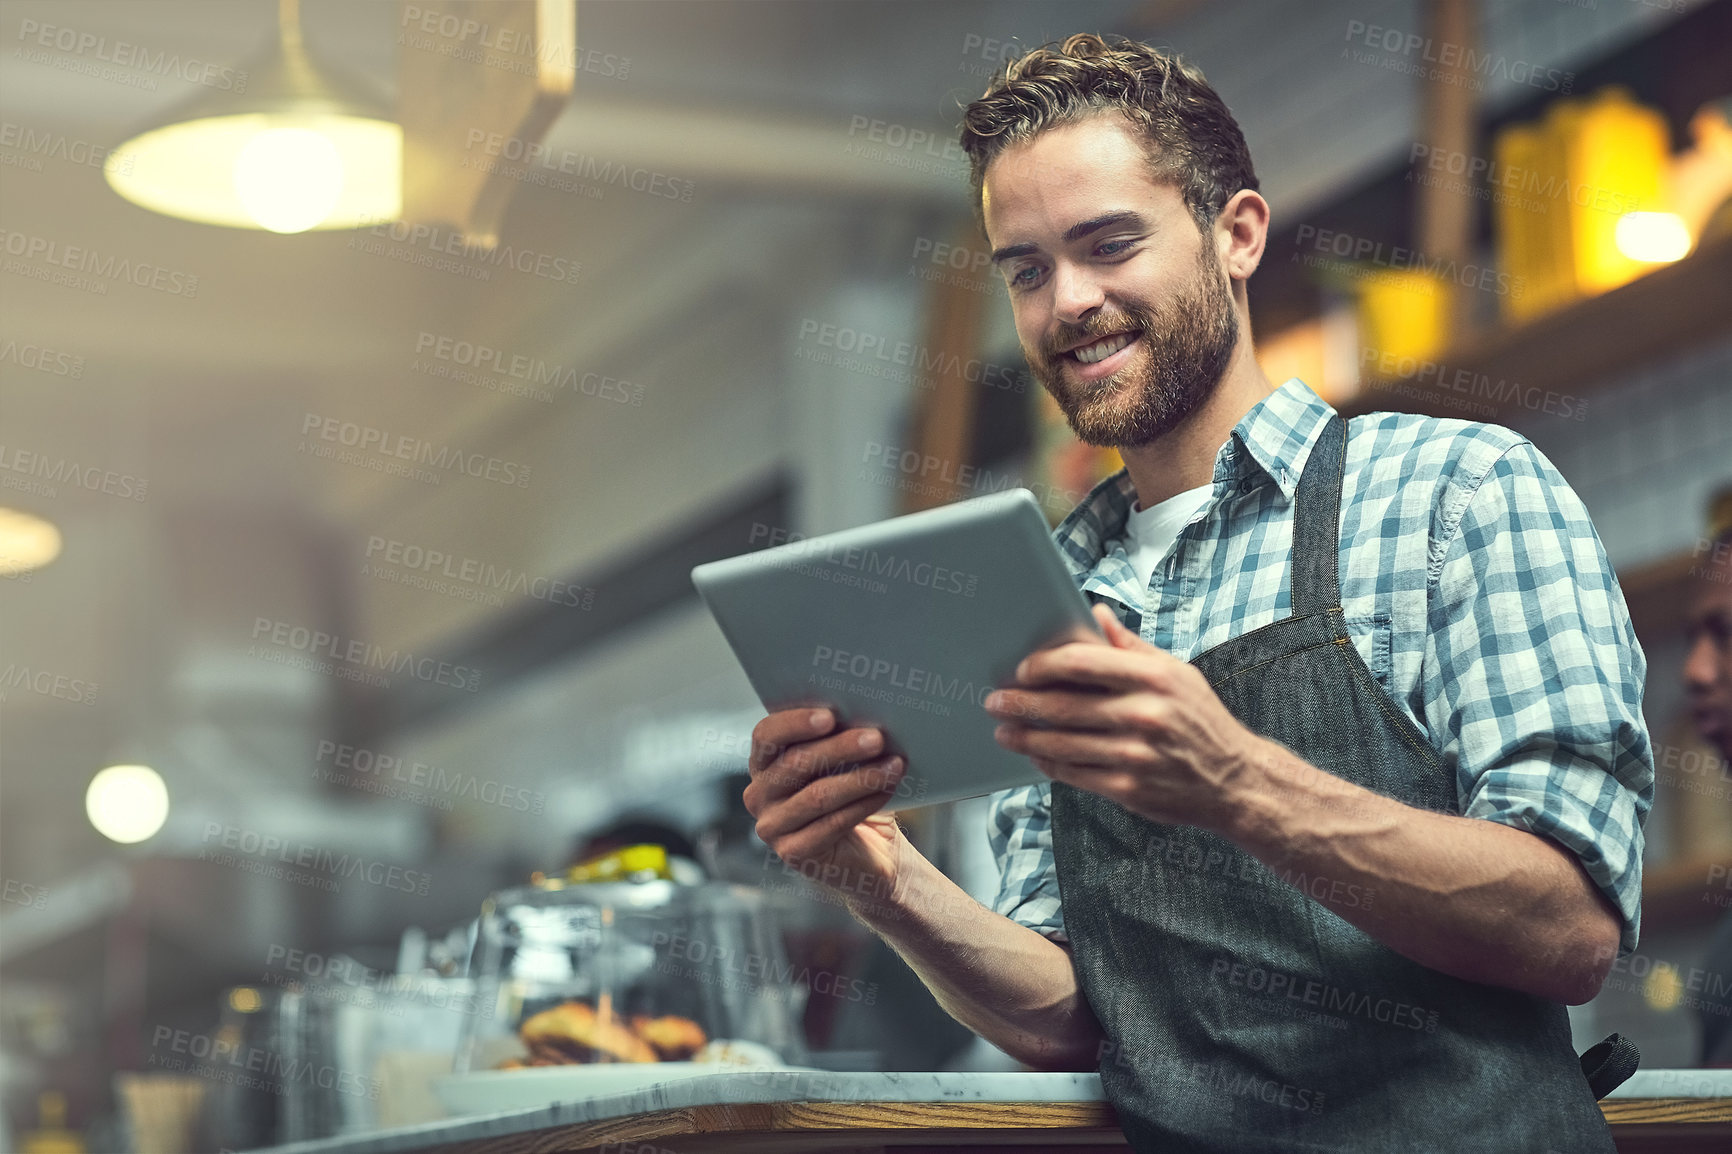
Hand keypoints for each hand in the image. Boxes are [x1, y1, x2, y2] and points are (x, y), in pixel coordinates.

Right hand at [741, 707, 909, 907]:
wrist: (871, 856)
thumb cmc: (855, 798)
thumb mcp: (844, 764)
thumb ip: (839, 740)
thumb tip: (865, 714)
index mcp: (764, 764)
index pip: (766, 736)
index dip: (795, 723)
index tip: (830, 716)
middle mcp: (758, 795)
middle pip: (795, 763)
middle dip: (840, 747)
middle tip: (876, 738)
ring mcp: (772, 828)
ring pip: (817, 795)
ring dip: (860, 777)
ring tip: (893, 764)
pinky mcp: (793, 853)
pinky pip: (831, 824)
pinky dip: (863, 805)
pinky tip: (886, 791)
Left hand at [984, 603, 1267, 832]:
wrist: (1235, 781)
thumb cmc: (1201, 720)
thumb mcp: (1176, 673)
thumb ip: (1131, 646)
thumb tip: (1095, 612)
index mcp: (1153, 678)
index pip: (1081, 663)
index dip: (1042, 665)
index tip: (1022, 669)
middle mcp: (1143, 715)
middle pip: (1062, 706)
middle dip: (1020, 703)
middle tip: (995, 701)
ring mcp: (1134, 755)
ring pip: (1061, 743)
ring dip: (1024, 736)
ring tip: (1003, 730)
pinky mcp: (1128, 788)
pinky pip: (1074, 774)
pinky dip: (1048, 763)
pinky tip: (1035, 754)